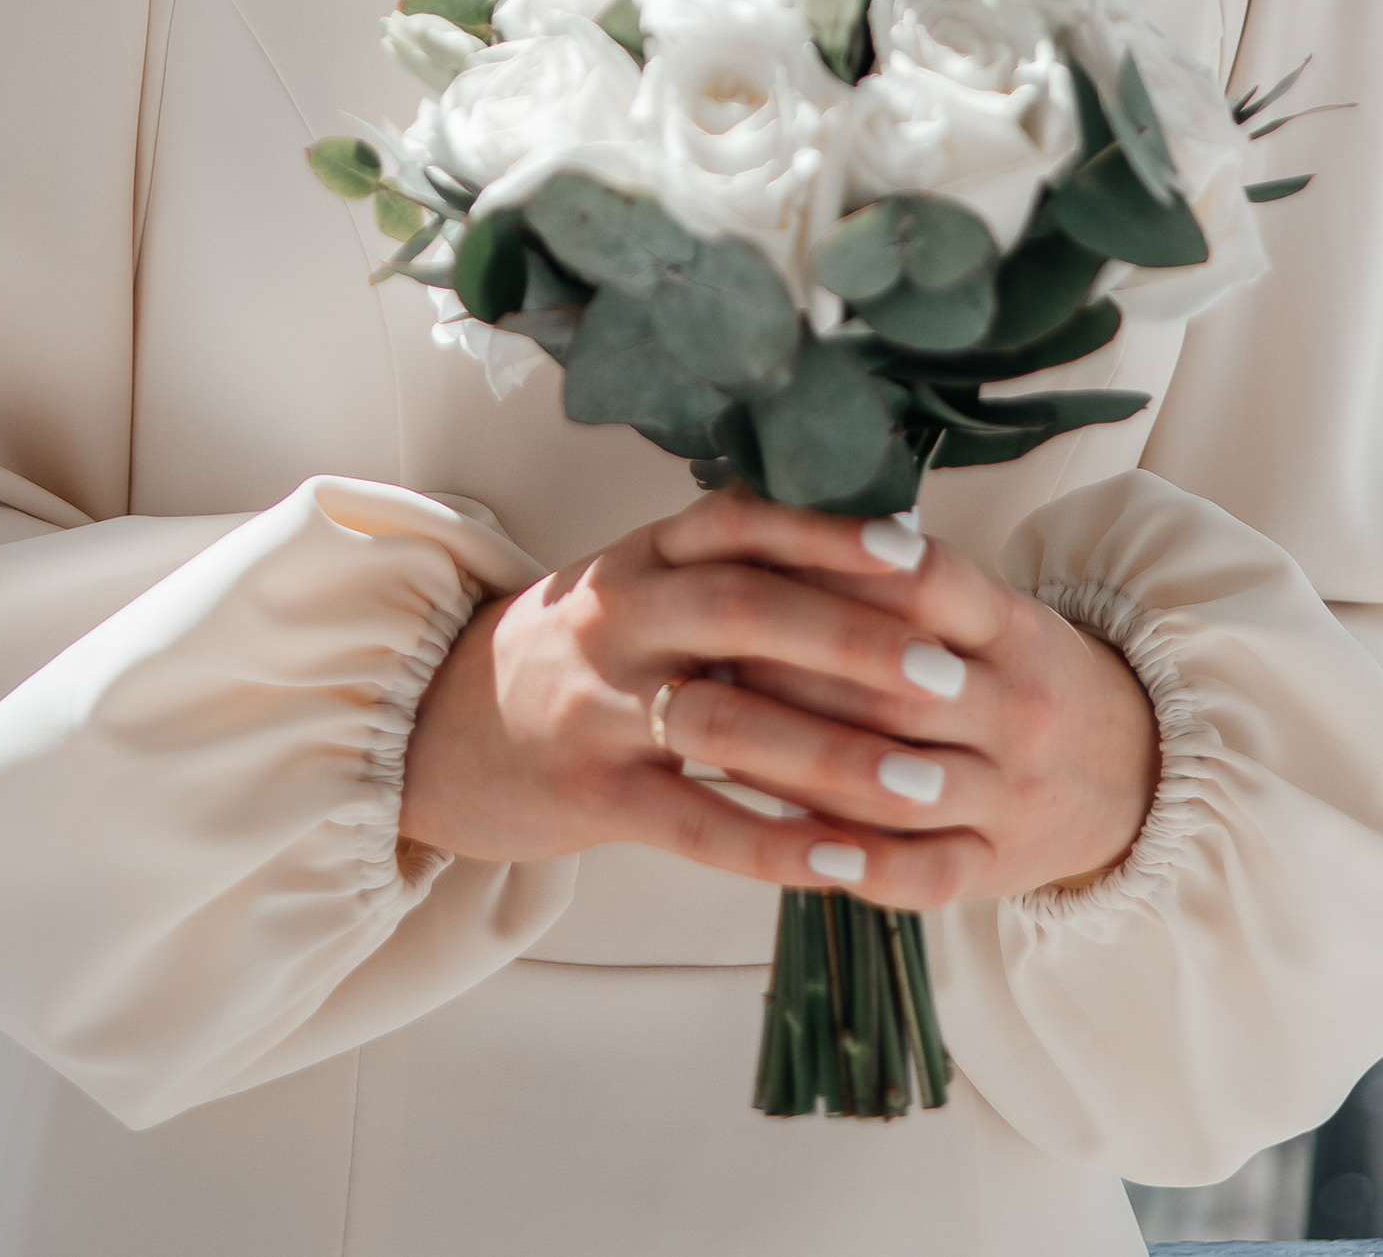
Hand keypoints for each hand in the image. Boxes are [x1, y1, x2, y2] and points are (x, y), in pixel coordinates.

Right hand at [398, 485, 1157, 910]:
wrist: (435, 724)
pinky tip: (845, 860)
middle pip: (744, 611)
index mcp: (642, 554)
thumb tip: (879, 552)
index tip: (918, 550)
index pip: (741, 522)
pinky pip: (695, 824)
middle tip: (947, 676)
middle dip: (853, 642)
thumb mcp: (638, 586)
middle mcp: (617, 616)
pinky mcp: (589, 795)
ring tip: (923, 784)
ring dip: (833, 757)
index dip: (829, 533)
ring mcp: (598, 706)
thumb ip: (730, 570)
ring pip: (726, 725)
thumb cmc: (577, 653)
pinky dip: (775, 844)